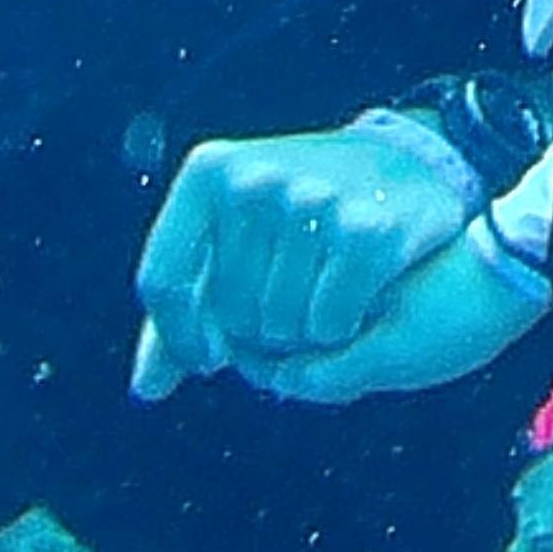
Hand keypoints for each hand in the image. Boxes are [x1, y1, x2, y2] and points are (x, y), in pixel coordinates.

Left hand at [131, 110, 487, 402]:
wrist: (403, 163)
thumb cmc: (298, 211)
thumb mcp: (230, 231)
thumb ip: (184, 303)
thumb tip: (148, 389)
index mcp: (209, 171)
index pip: (162, 280)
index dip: (179, 335)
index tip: (210, 356)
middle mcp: (256, 179)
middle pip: (229, 311)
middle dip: (255, 331)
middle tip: (287, 309)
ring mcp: (313, 201)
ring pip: (278, 324)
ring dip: (300, 334)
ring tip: (318, 302)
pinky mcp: (367, 230)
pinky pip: (328, 323)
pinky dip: (337, 329)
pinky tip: (351, 306)